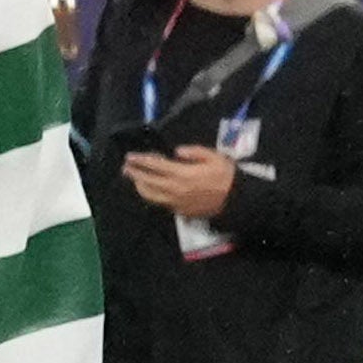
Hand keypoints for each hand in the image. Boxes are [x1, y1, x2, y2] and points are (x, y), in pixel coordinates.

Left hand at [119, 141, 239, 223]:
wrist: (236, 199)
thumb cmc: (226, 176)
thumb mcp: (213, 157)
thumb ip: (194, 152)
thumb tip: (177, 151)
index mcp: (182, 174)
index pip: (155, 166)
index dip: (141, 160)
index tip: (130, 156)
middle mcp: (174, 189)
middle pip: (148, 181)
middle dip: (135, 174)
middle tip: (125, 167)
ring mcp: (175, 202)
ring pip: (151, 195)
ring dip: (140, 186)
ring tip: (134, 179)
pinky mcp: (179, 211)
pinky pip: (160, 203)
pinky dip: (151, 196)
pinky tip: (149, 191)